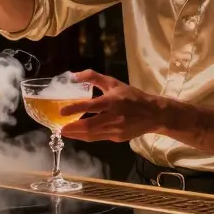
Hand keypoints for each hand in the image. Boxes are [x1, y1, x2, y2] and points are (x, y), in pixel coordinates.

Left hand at [56, 70, 170, 142]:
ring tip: (65, 132)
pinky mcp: (117, 138)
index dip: (75, 108)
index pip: (91, 106)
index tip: (62, 111)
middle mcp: (114, 117)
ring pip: (92, 135)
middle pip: (90, 125)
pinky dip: (86, 136)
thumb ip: (94, 77)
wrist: (154, 114)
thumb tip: (74, 75)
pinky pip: (98, 138)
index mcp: (113, 101)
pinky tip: (78, 133)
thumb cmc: (131, 96)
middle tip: (59, 127)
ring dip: (77, 134)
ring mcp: (116, 130)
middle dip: (72, 128)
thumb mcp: (114, 83)